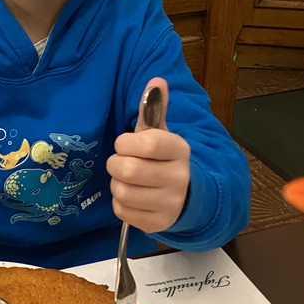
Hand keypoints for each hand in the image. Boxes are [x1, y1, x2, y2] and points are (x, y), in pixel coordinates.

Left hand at [106, 77, 190, 232]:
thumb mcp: (162, 134)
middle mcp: (179, 177)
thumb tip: (156, 80)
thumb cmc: (164, 159)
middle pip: (127, 170)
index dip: (125, 143)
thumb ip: (154, 110)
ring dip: (117, 184)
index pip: (147, 143)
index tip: (124, 144)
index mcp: (179, 150)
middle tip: (121, 163)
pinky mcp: (158, 223)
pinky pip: (123, 211)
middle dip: (116, 165)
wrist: (187, 196)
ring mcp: (170, 203)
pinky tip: (133, 197)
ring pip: (122, 192)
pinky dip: (121, 204)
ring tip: (128, 180)